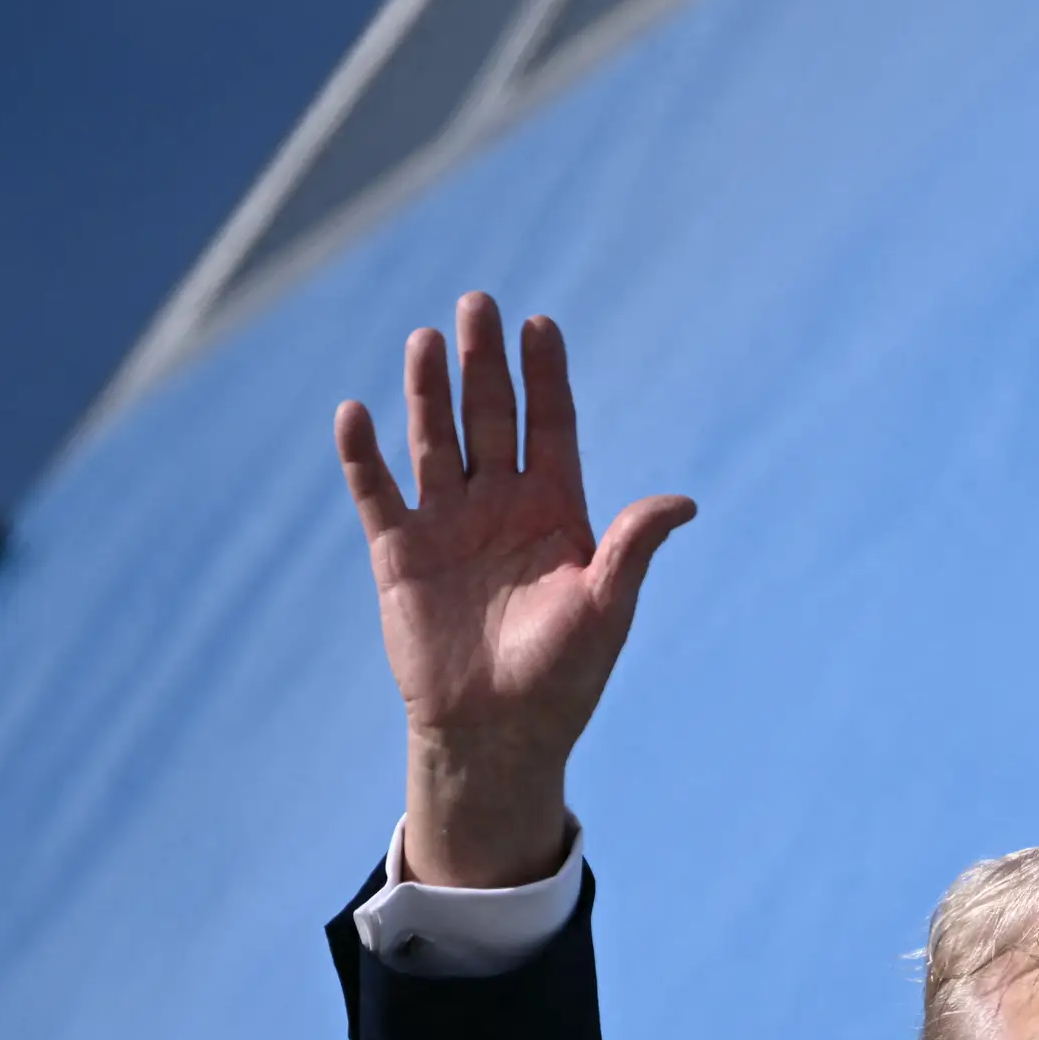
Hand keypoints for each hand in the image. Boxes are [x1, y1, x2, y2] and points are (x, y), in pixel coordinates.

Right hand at [334, 292, 695, 886]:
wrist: (498, 735)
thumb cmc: (563, 677)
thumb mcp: (606, 609)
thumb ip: (633, 548)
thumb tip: (683, 503)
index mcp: (555, 510)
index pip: (550, 425)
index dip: (545, 377)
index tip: (540, 325)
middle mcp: (501, 505)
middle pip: (491, 416)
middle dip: (485, 364)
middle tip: (478, 304)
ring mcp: (448, 524)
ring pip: (435, 440)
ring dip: (429, 392)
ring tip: (427, 340)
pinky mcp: (400, 554)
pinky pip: (378, 493)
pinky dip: (363, 455)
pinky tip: (356, 412)